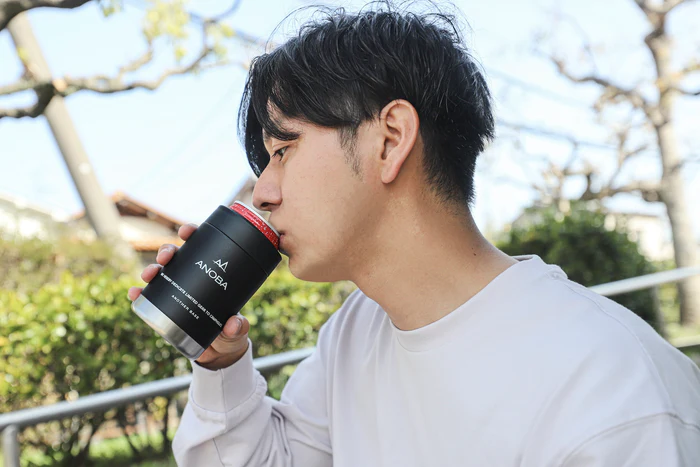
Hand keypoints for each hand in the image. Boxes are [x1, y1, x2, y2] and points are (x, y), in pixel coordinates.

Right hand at [128, 223, 250, 369]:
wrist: (217, 354)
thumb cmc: (231, 333)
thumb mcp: (237, 329)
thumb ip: (237, 327)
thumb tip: (233, 324)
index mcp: (212, 274)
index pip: (202, 246)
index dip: (192, 234)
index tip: (186, 231)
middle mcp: (192, 278)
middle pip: (177, 256)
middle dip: (167, 251)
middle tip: (165, 258)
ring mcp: (177, 292)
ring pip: (161, 273)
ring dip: (152, 269)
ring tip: (149, 274)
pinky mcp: (166, 308)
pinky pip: (149, 297)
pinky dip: (140, 293)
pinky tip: (134, 293)